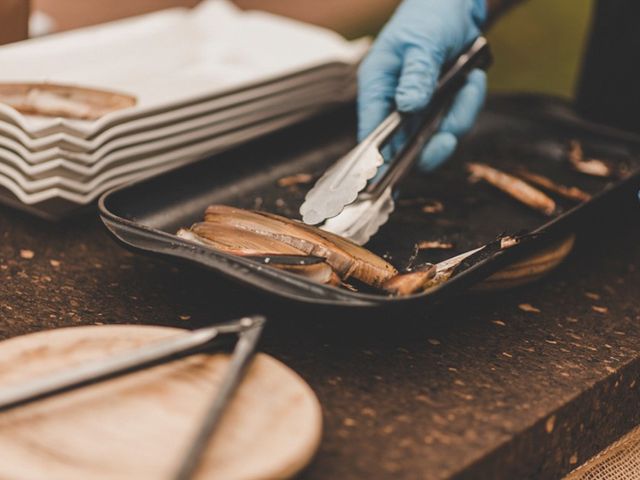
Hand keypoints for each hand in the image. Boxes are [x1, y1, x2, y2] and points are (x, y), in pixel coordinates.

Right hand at [358, 0, 487, 170]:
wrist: (458, 4)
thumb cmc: (430, 15)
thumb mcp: (423, 42)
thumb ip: (416, 75)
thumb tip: (409, 106)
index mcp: (378, 86)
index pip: (372, 133)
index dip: (379, 161)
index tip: (391, 180)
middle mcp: (395, 102)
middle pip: (406, 146)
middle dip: (431, 144)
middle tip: (446, 141)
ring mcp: (419, 106)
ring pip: (436, 135)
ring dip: (458, 117)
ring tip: (468, 84)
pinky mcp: (440, 105)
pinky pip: (456, 120)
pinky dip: (469, 102)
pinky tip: (472, 80)